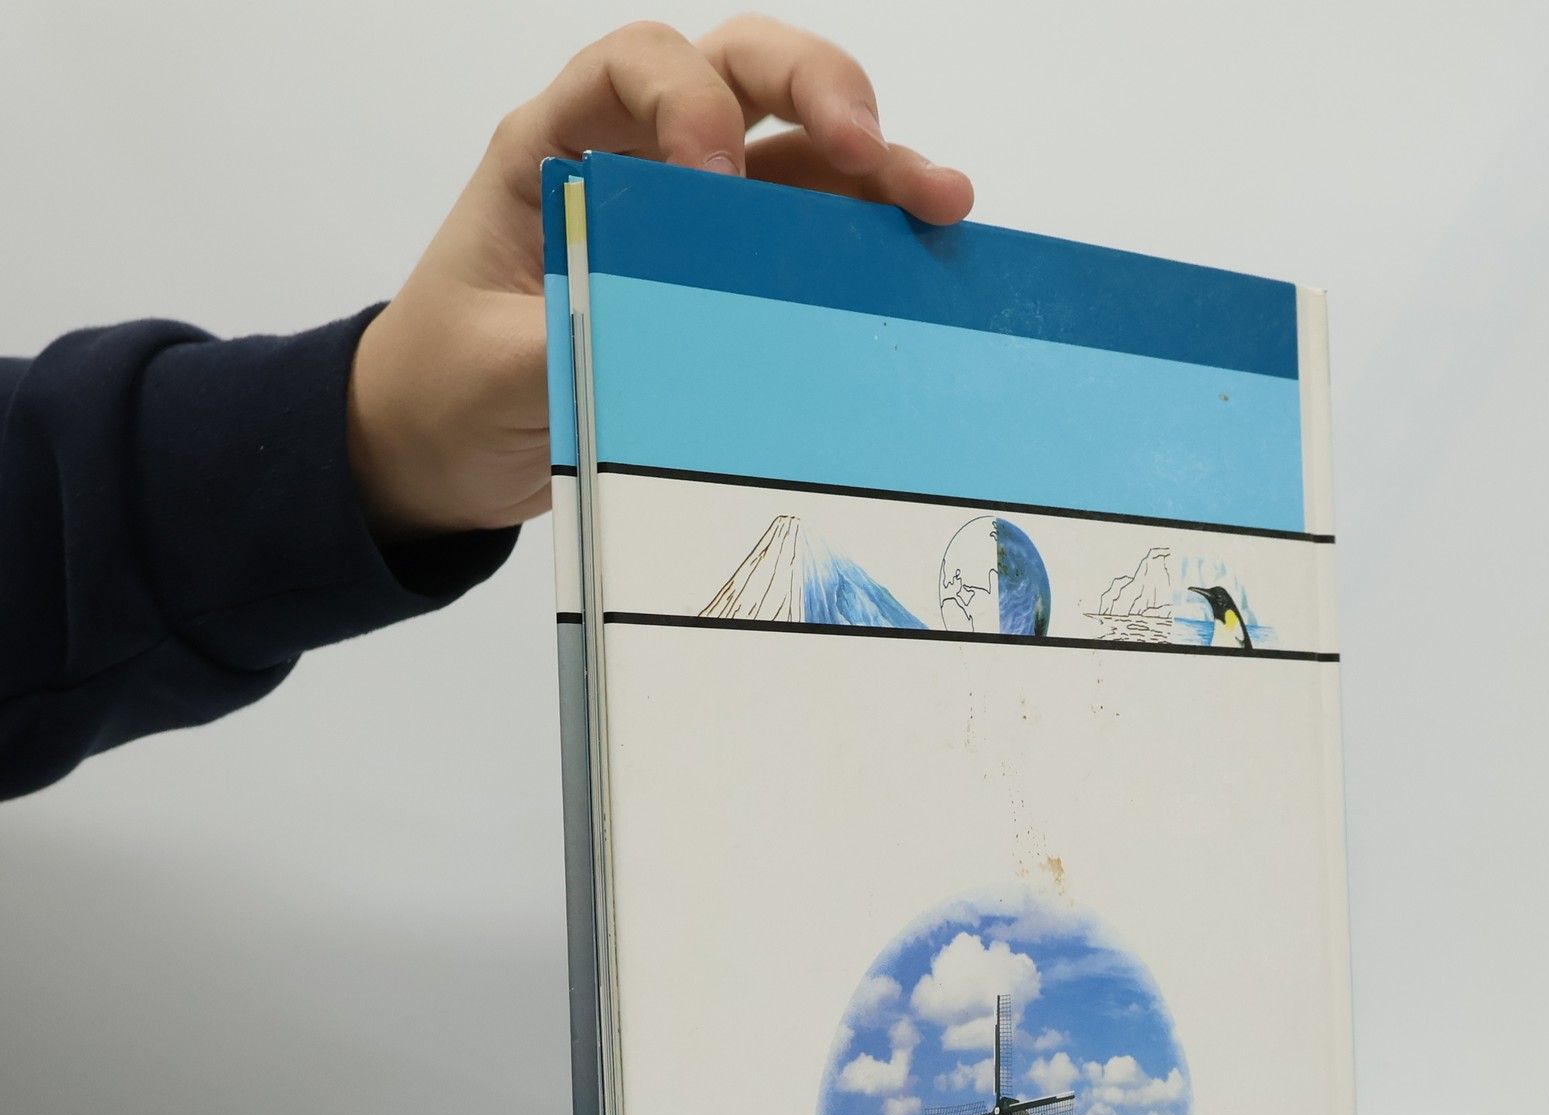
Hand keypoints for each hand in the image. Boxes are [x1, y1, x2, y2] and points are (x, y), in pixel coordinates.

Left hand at [347, 16, 972, 542]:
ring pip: (800, 150)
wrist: (441, 447)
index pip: (634, 67)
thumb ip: (574, 342)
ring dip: (876, 166)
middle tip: (870, 146)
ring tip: (942, 205)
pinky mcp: (735, 282)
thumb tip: (667, 344)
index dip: (687, 103)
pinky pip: (814, 240)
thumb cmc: (447, 385)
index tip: (717, 183)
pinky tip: (927, 258)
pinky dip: (871, 241)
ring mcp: (697, 220)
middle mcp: (640, 161)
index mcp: (558, 149)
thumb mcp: (493, 368)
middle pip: (743, 72)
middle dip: (817, 89)